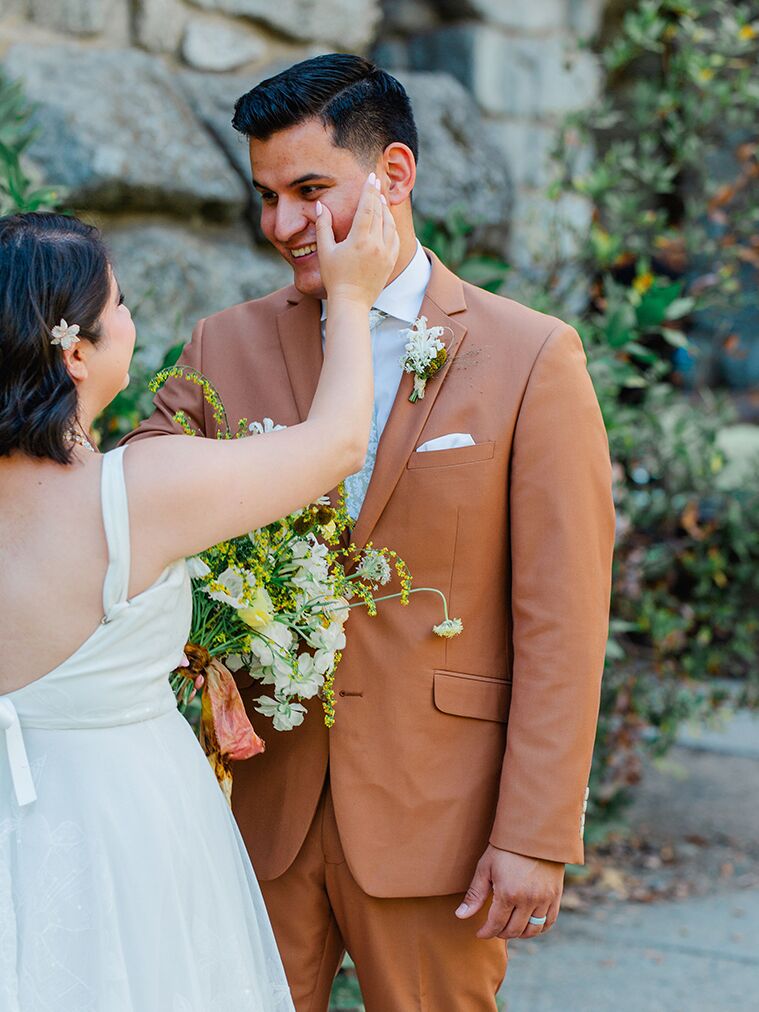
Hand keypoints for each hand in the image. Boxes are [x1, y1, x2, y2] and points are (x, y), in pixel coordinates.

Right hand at [315, 172, 398, 308]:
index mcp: (359, 239)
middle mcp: (376, 244)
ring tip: (381, 200)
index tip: (371, 177)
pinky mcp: (391, 261)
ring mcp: (386, 253)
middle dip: (377, 196)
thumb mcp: (325, 251)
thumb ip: (323, 226)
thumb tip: (321, 206)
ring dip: (385, 210)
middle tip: (376, 182)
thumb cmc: (335, 277)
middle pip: (379, 213)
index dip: (369, 190)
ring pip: (390, 224)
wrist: (352, 302)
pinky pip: (395, 238)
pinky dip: (391, 226)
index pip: (367, 207)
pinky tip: (387, 221)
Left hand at [455, 846, 563, 939]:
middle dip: (500, 933)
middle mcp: (528, 900)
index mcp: (508, 894)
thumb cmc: (505, 848)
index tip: (480, 933)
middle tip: (493, 928)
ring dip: (519, 934)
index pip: (496, 924)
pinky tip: (528, 924)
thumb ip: (475, 894)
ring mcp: (544, 899)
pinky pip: (549, 922)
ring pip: (532, 930)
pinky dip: (538, 928)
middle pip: (513, 930)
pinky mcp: (556, 896)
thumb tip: (460, 916)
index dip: (486, 932)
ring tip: (509, 927)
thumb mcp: (486, 867)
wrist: (533, 832)